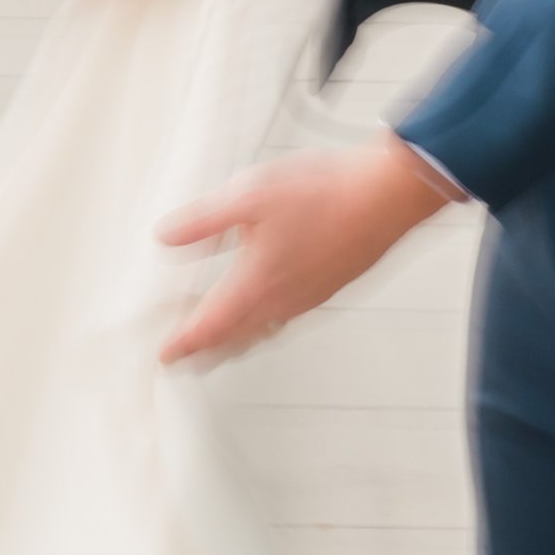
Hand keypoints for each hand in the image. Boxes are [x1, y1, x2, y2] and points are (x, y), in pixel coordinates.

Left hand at [157, 136, 456, 364]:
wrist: (386, 195)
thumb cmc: (327, 194)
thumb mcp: (248, 196)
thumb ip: (204, 222)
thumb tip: (168, 237)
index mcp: (257, 283)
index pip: (209, 327)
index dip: (184, 344)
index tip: (167, 356)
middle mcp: (282, 300)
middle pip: (235, 340)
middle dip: (206, 353)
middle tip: (186, 360)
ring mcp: (307, 297)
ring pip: (262, 332)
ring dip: (235, 341)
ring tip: (219, 342)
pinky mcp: (326, 286)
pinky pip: (286, 319)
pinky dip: (264, 325)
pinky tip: (266, 309)